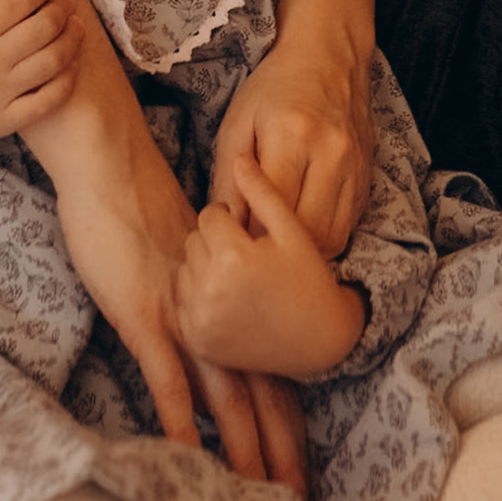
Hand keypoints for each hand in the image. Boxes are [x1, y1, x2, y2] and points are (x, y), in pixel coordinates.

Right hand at [39, 61, 309, 496]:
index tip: (302, 464)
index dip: (288, 419)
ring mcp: (186, 317)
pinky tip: (192, 460)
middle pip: (261, 393)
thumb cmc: (143, 208)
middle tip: (300, 499)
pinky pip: (168, 380)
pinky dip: (181, 422)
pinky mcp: (146, 318)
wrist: (114, 168)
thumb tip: (210, 335)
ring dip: (244, 450)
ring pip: (225, 397)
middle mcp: (220, 314)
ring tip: (262, 496)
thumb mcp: (186, 258)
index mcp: (233, 301)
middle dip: (281, 449)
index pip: (271, 370)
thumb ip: (203, 296)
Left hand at [175, 154, 366, 378]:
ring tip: (237, 277)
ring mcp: (201, 320)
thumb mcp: (292, 230)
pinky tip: (228, 300)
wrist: (319, 340)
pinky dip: (198, 298)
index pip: (210, 215)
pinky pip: (182, 303)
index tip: (252, 233)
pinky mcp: (198, 341)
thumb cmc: (309, 278)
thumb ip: (262, 192)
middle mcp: (210, 290)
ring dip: (204, 267)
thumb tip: (240, 159)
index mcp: (234, 257)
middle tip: (246, 255)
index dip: (231, 219)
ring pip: (184, 271)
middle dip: (215, 242)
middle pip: (194, 241)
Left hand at [209, 29, 373, 255]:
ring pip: (330, 238)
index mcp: (294, 135)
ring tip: (275, 243)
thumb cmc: (274, 89)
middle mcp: (332, 154)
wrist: (328, 60)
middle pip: (304, 230)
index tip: (230, 239)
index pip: (269, 207)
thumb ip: (228, 177)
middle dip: (274, 249)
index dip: (246, 233)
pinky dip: (321, 239)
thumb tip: (224, 227)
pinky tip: (299, 230)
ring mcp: (355, 169)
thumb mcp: (238, 124)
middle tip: (251, 248)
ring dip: (299, 250)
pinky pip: (346, 229)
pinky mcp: (367, 180)